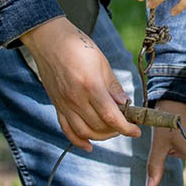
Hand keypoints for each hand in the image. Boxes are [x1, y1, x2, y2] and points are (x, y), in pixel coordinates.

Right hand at [19, 16, 140, 149]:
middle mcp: (76, 99)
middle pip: (99, 127)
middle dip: (116, 130)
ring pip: (84, 132)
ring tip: (111, 131)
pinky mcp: (57, 105)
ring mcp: (64, 104)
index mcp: (91, 86)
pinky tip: (89, 146)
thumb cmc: (78, 46)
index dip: (126, 128)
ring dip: (100, 137)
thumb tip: (125, 105)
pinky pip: (66, 130)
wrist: (49, 40)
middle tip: (126, 124)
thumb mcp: (102, 62)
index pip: (111, 117)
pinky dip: (78, 141)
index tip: (136, 131)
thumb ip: (113, 87)